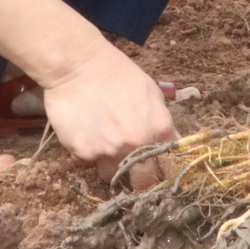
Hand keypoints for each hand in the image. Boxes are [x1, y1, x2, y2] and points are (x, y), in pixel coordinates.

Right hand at [38, 42, 178, 190]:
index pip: (170, 166)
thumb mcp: (151, 93)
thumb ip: (161, 122)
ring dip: (110, 164)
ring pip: (112, 174)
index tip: (157, 172)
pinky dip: (87, 151)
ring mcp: (109, 151)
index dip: (164, 171)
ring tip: (103, 142)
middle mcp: (137, 145)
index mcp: (159, 129)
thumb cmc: (117, 73)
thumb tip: (169, 144)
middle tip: (132, 173)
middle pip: (143, 182)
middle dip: (140, 180)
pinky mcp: (83, 153)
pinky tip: (85, 131)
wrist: (79, 65)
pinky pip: (88, 162)